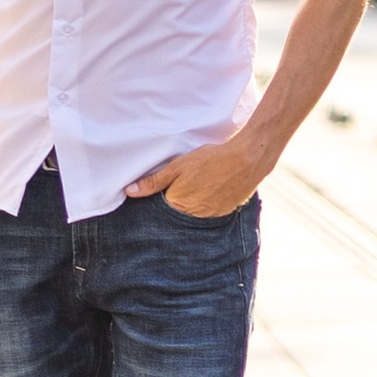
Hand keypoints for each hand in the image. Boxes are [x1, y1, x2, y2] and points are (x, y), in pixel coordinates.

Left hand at [127, 134, 264, 218]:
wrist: (246, 160)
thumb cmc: (210, 160)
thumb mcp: (178, 166)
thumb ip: (154, 181)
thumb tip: (130, 192)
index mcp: (178, 204)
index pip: (160, 210)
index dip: (158, 201)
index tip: (160, 191)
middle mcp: (194, 216)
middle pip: (176, 214)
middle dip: (174, 204)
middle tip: (181, 186)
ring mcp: (210, 216)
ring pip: (192, 215)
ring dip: (190, 205)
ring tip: (196, 188)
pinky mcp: (223, 214)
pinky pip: (208, 214)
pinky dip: (205, 205)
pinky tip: (208, 191)